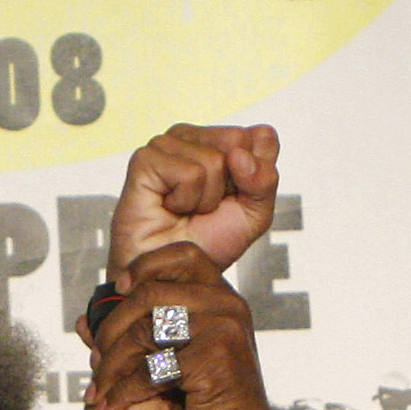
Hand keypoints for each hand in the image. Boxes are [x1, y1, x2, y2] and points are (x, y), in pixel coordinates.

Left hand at [85, 243, 301, 409]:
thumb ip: (136, 335)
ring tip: (98, 388)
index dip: (144, 266)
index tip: (118, 290)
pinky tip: (110, 407)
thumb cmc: (208, 401)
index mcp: (222, 297)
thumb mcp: (176, 358)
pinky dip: (123, 392)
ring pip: (145, 330)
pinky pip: (151, 369)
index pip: (183, 255)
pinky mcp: (213, 363)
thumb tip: (83, 321)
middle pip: (150, 293)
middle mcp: (227, 306)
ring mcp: (223, 332)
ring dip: (111, 364)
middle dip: (112, 329)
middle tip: (94, 360)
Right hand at [107, 125, 279, 274]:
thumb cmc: (208, 241)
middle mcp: (192, 136)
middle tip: (206, 205)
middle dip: (230, 185)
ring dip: (206, 198)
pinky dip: (186, 201)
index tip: (232, 198)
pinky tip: (170, 207)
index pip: (261, 136)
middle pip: (237, 141)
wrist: (174, 273)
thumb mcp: (256, 213)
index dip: (255, 176)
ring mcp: (167, 144)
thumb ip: (264, 180)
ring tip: (186, 209)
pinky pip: (190, 173)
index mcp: (219, 140)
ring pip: (214, 159)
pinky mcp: (146, 159)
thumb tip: (239, 154)